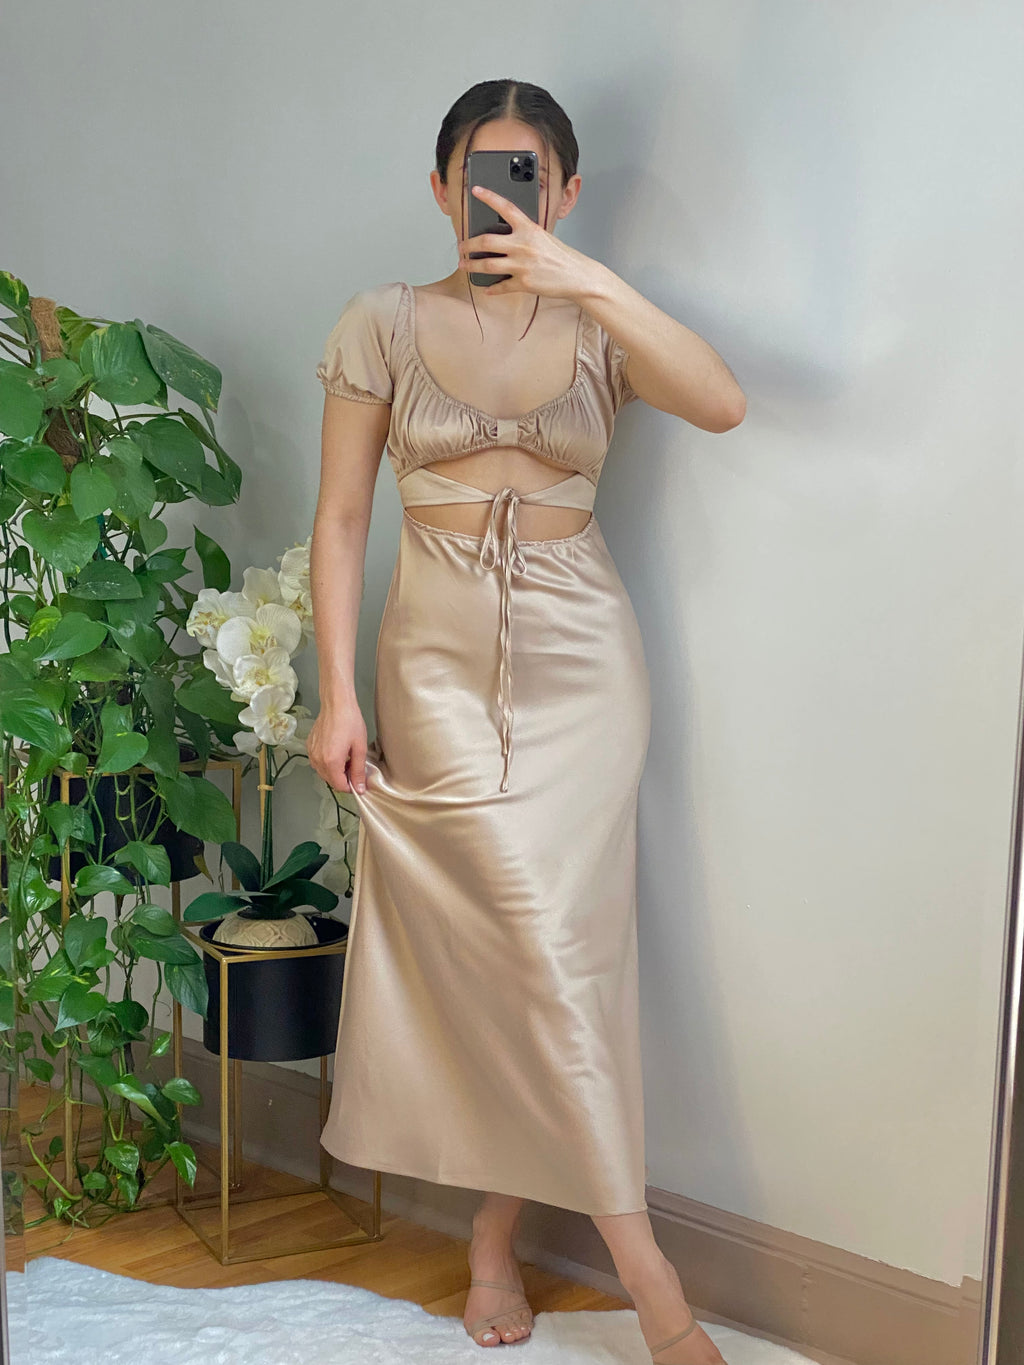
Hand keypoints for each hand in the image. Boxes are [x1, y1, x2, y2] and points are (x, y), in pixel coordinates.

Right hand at [307, 700, 368, 794]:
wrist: (336, 704)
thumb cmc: (350, 722)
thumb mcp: (360, 748)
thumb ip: (359, 771)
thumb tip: (360, 789)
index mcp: (331, 762)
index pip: (339, 786)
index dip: (351, 787)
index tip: (358, 780)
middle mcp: (318, 760)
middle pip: (330, 781)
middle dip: (343, 778)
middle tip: (354, 765)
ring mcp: (311, 753)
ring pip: (323, 773)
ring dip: (335, 771)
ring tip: (345, 757)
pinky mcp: (309, 747)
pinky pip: (318, 762)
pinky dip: (327, 762)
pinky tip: (336, 751)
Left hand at [458, 184, 603, 301]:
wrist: (578, 276)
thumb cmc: (562, 257)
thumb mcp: (544, 238)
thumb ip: (524, 235)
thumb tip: (503, 239)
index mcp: (529, 228)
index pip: (505, 207)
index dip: (488, 196)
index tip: (475, 190)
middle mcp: (523, 245)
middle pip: (486, 241)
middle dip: (468, 245)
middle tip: (461, 247)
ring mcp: (522, 265)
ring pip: (488, 265)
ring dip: (472, 266)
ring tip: (464, 265)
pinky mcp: (524, 284)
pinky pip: (501, 286)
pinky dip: (492, 288)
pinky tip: (486, 288)